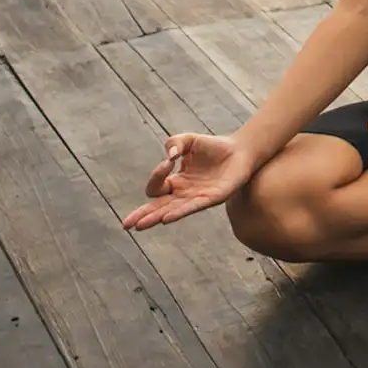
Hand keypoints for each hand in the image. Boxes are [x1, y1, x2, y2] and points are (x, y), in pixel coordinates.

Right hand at [120, 133, 257, 230]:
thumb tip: (169, 157)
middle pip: (157, 207)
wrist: (240, 151)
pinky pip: (191, 208)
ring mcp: (196, 198)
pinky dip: (178, 213)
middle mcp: (183, 193)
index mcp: (176, 182)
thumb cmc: (213, 147)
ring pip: (170, 211)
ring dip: (155, 217)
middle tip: (126, 224)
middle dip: (142, 215)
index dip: (157, 175)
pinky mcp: (211, 199)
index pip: (156, 187)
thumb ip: (175, 143)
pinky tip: (165, 218)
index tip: (169, 160)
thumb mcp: (189, 140)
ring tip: (139, 226)